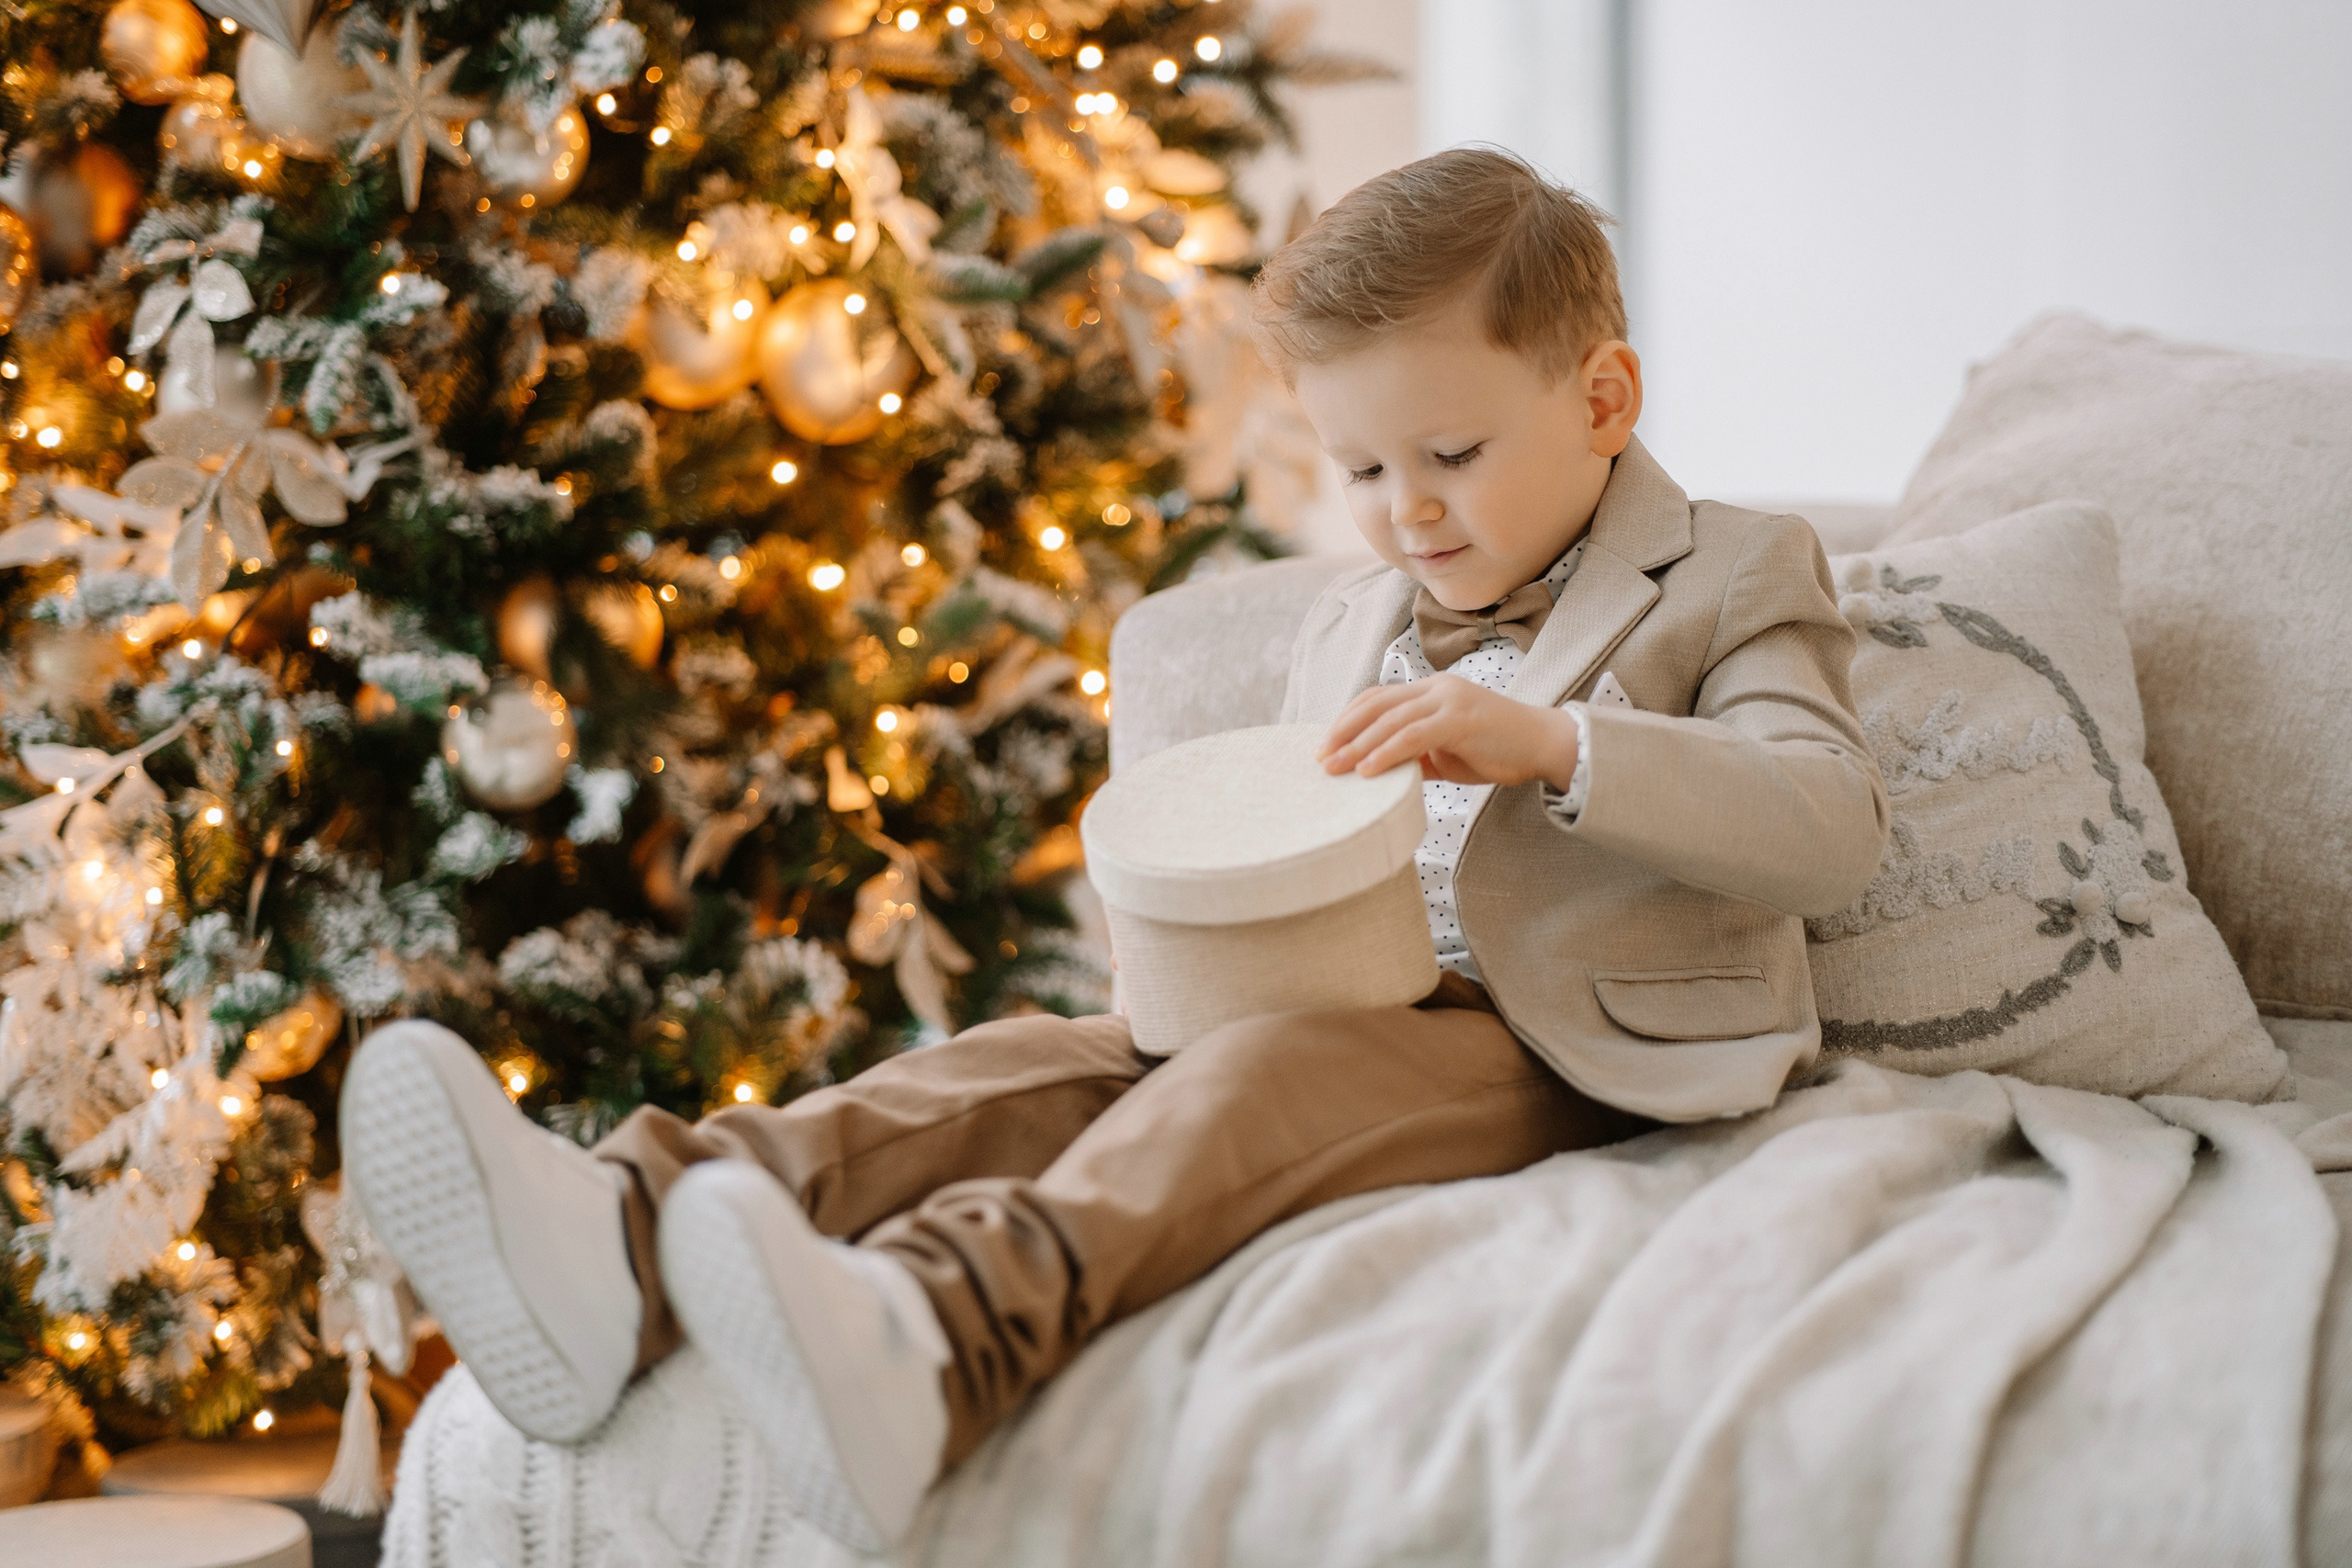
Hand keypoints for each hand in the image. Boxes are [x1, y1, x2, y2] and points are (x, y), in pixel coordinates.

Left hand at [1319, 676, 1580, 788]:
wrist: (1545, 747)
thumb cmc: (1499, 751)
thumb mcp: (1448, 753)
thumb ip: (1417, 755)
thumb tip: (1382, 771)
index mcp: (1433, 691)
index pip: (1379, 697)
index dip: (1349, 719)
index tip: (1327, 744)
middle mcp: (1437, 688)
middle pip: (1376, 703)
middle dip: (1342, 730)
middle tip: (1319, 756)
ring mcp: (1449, 701)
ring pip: (1389, 719)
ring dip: (1356, 745)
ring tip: (1334, 768)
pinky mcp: (1460, 720)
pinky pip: (1412, 736)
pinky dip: (1385, 752)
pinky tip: (1366, 770)